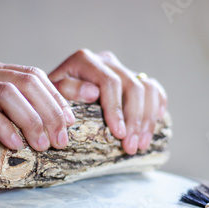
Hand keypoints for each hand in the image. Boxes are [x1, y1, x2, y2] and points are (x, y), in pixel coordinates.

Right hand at [0, 59, 74, 168]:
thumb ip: (19, 115)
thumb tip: (59, 124)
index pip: (34, 76)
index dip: (56, 98)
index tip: (71, 123)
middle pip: (26, 82)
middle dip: (49, 111)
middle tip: (61, 139)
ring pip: (7, 94)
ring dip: (31, 120)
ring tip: (43, 145)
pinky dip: (4, 128)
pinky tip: (16, 145)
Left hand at [48, 49, 166, 154]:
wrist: (53, 94)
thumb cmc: (50, 99)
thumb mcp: (51, 96)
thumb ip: (66, 91)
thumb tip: (93, 92)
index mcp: (84, 60)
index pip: (110, 82)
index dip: (117, 109)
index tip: (118, 134)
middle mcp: (106, 61)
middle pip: (133, 86)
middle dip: (134, 120)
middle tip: (130, 147)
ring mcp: (122, 69)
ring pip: (147, 88)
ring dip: (147, 119)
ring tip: (140, 144)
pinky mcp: (133, 78)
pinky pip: (155, 88)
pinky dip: (157, 106)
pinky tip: (153, 124)